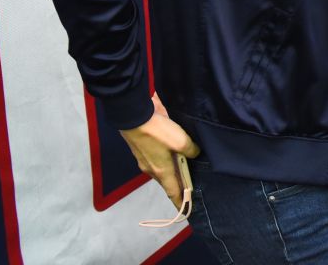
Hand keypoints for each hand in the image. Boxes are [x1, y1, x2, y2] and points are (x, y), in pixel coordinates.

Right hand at [120, 94, 200, 209]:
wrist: (133, 118)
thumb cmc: (158, 133)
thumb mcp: (181, 141)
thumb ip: (191, 150)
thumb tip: (194, 153)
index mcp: (162, 172)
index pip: (173, 192)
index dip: (181, 202)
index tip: (186, 210)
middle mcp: (151, 170)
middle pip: (167, 183)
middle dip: (177, 187)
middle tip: (189, 187)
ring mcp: (144, 161)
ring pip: (161, 172)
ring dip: (171, 174)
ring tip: (182, 171)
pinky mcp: (141, 152)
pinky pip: (155, 163)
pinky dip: (164, 163)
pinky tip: (170, 156)